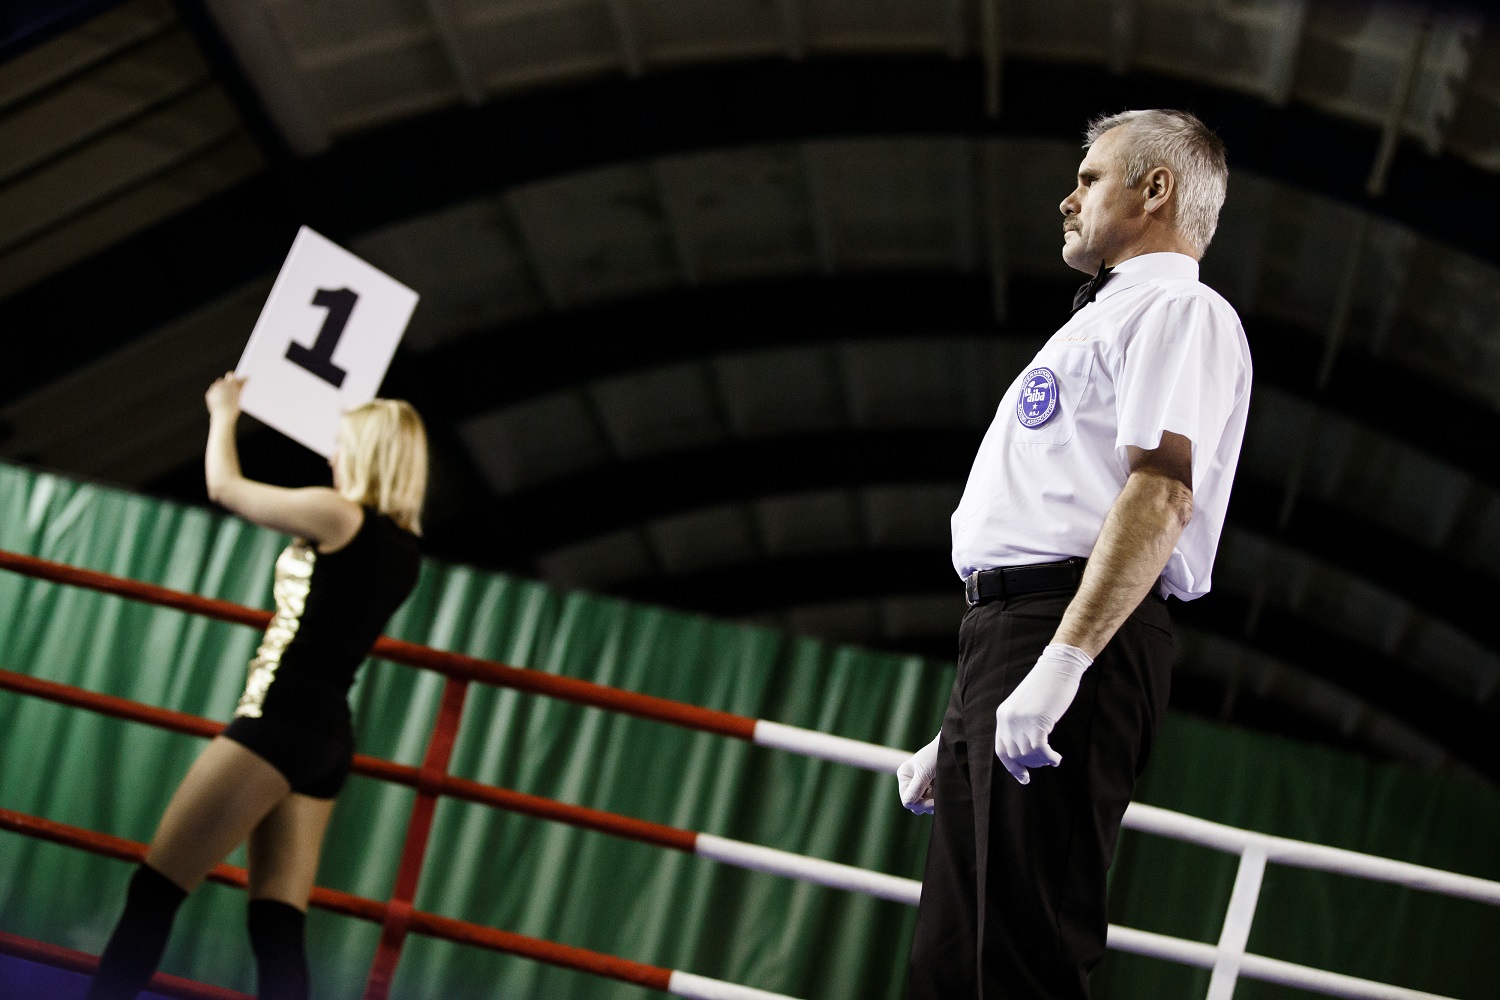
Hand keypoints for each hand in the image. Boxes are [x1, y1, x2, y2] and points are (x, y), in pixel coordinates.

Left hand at [206, 372, 244, 417]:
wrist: (223, 416)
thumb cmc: (234, 406)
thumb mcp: (239, 395)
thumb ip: (242, 384)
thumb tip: (247, 377)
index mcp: (229, 383)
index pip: (230, 375)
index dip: (233, 378)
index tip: (235, 382)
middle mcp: (220, 384)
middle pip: (223, 380)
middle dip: (226, 384)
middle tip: (231, 392)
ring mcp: (213, 389)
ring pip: (217, 385)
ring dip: (221, 389)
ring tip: (225, 398)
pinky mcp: (209, 394)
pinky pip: (213, 391)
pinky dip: (216, 394)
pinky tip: (220, 401)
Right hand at [896, 733, 940, 813]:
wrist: (953, 747)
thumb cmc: (937, 754)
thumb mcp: (924, 771)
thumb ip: (916, 788)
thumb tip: (907, 804)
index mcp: (905, 776)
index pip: (907, 800)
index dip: (919, 804)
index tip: (934, 804)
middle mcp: (911, 783)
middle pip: (915, 805)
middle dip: (927, 804)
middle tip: (939, 802)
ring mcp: (923, 786)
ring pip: (925, 805)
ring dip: (935, 802)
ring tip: (943, 791)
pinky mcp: (934, 788)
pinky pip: (934, 801)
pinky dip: (940, 799)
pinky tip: (946, 792)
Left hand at [994, 643, 1091, 784]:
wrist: (1058, 667)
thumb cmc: (1047, 686)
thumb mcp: (1026, 706)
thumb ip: (1021, 724)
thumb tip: (1027, 750)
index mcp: (1003, 715)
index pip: (1001, 750)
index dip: (1012, 767)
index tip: (1024, 778)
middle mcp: (1008, 719)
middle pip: (1014, 755)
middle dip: (1030, 764)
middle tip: (1045, 762)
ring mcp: (1021, 720)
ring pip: (1027, 755)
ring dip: (1041, 761)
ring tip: (1052, 758)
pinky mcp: (1037, 721)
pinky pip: (1040, 750)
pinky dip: (1049, 758)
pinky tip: (1057, 758)